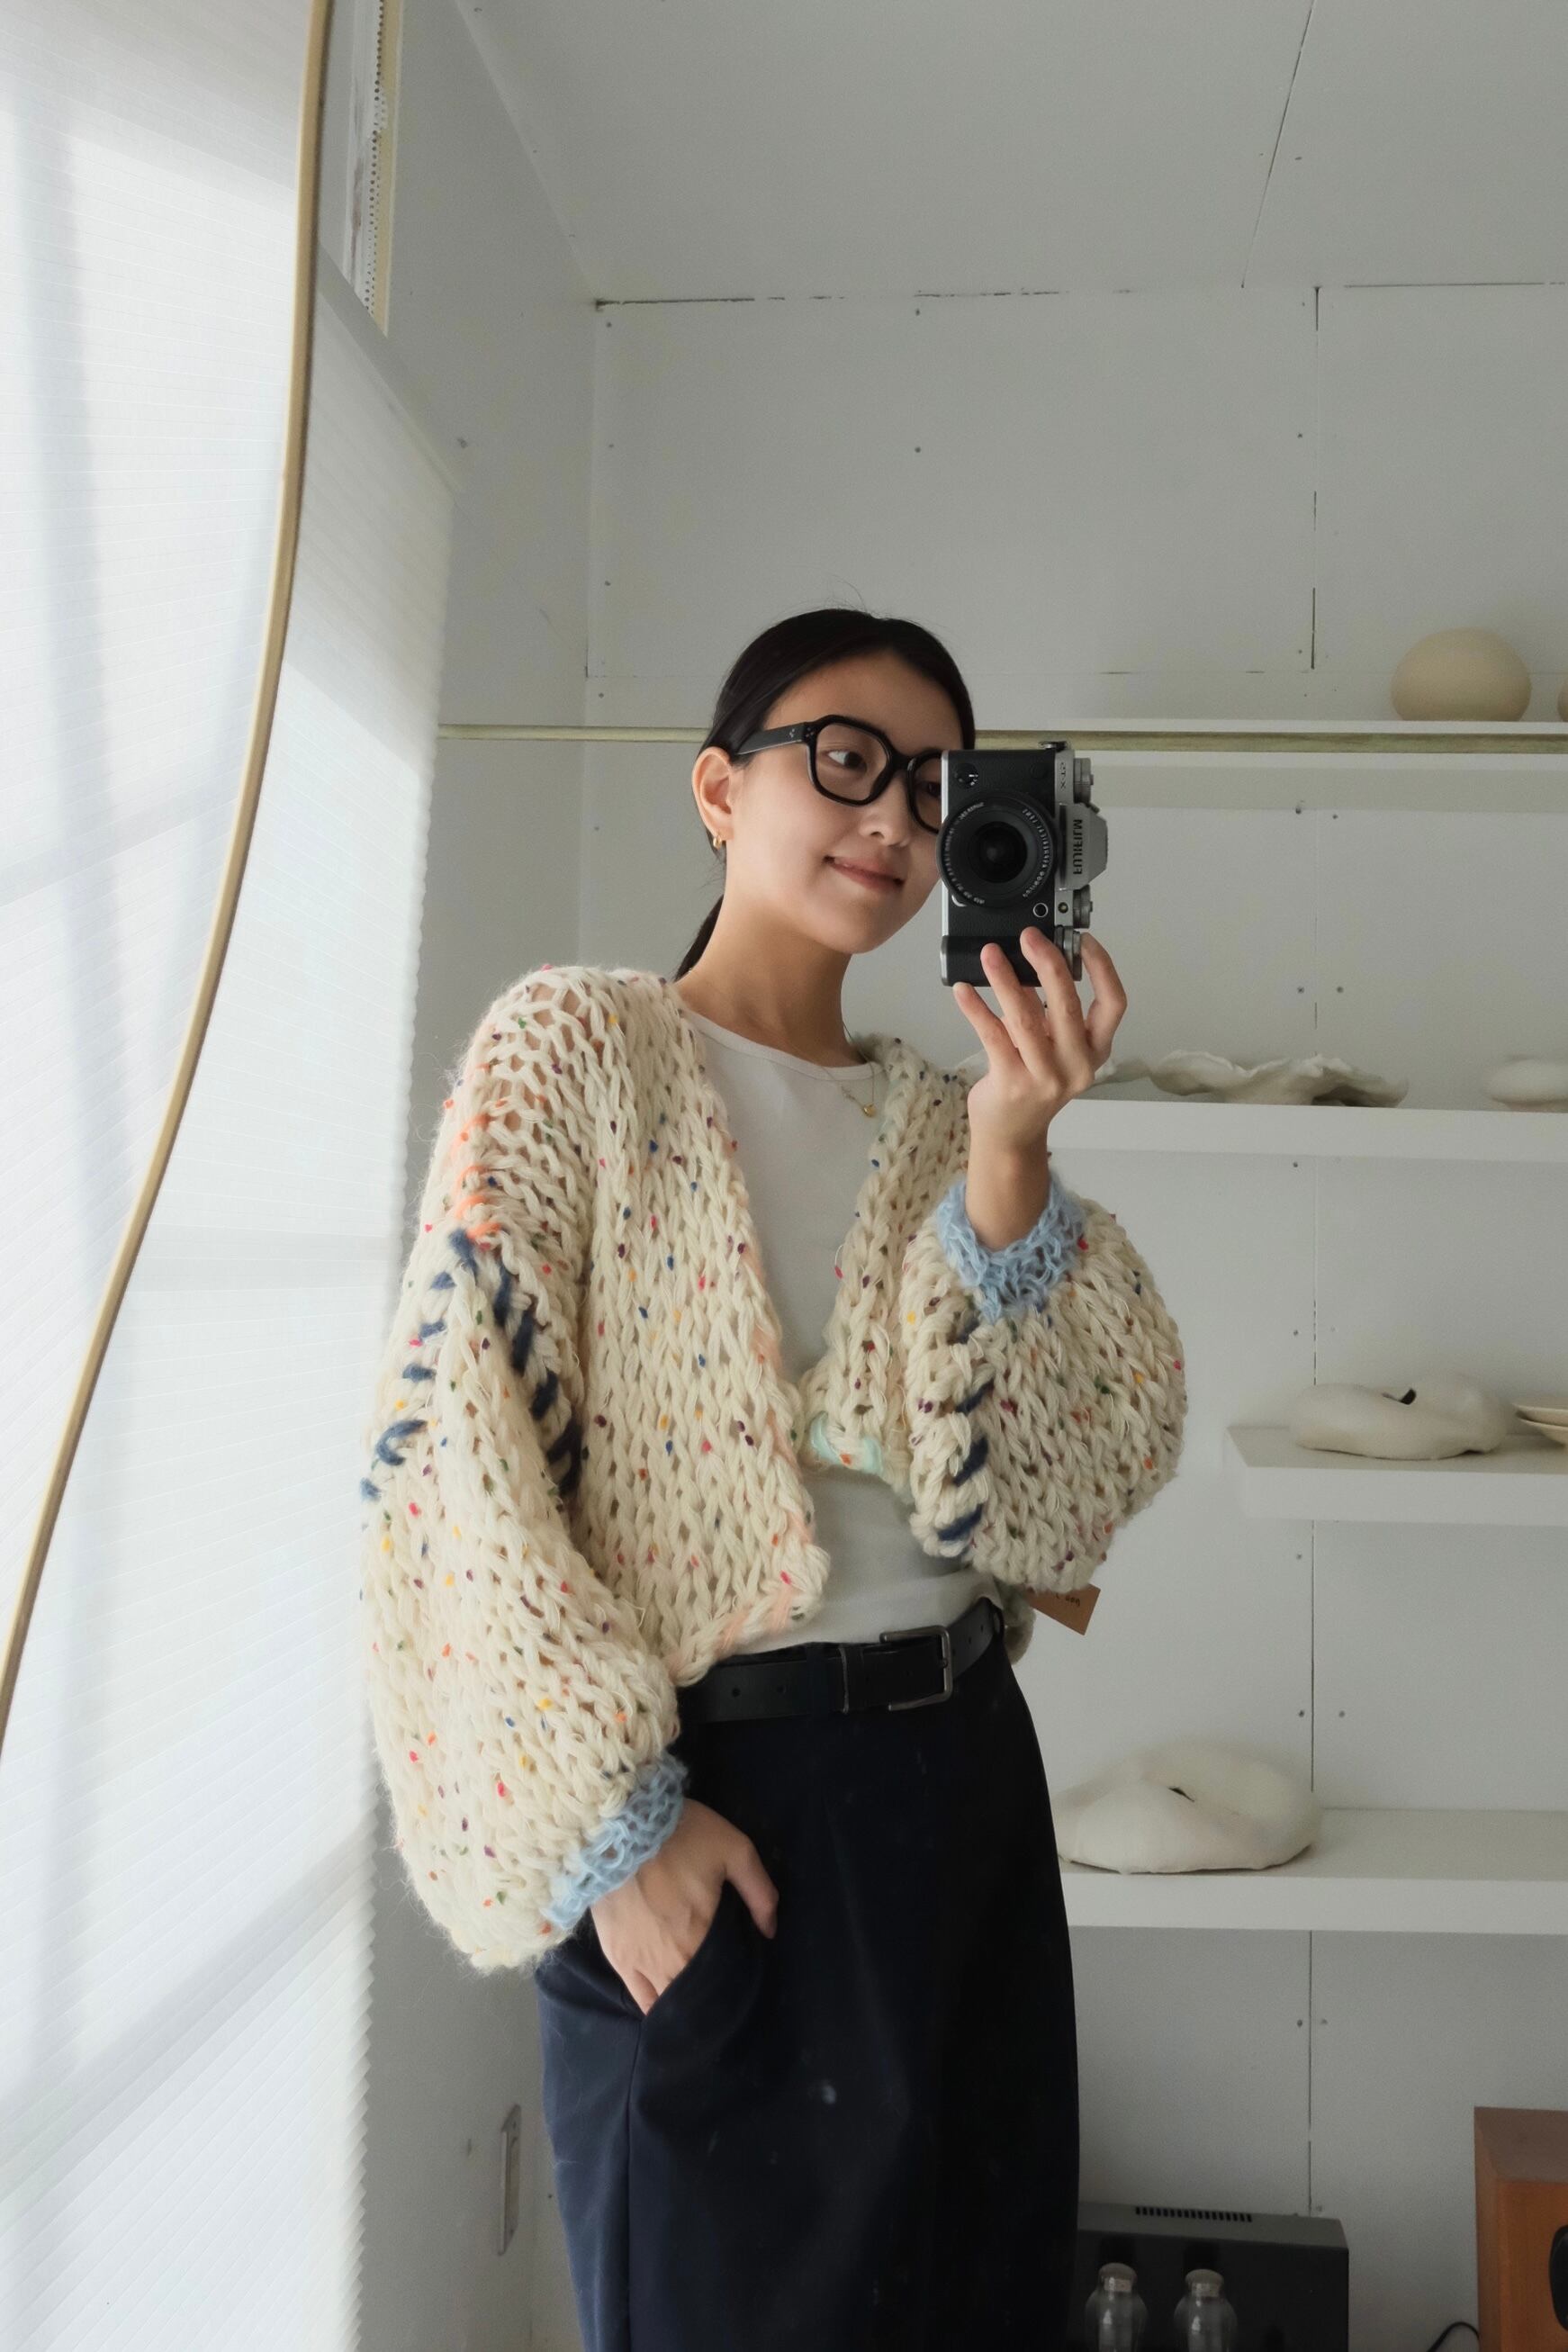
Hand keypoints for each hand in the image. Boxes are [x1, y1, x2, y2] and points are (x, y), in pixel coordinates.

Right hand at [590, 1797, 777, 2013]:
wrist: (617, 1827)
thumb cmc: (680, 1836)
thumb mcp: (734, 1849)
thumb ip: (759, 1892)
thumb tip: (770, 1931)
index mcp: (703, 1939)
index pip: (726, 1978)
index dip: (738, 1982)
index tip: (746, 1977)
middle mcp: (672, 1962)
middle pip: (699, 1994)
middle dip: (714, 1994)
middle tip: (724, 1984)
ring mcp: (640, 1965)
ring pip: (671, 2001)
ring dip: (686, 2002)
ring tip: (699, 1998)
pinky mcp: (617, 1958)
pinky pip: (641, 1998)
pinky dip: (657, 2005)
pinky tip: (669, 2005)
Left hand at [953, 929, 1124, 1157]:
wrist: (1011, 1134)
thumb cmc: (1032, 1083)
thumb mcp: (1053, 1047)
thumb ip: (1047, 1010)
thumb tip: (1029, 960)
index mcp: (1095, 1050)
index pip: (1114, 1005)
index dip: (1102, 969)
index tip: (1083, 940)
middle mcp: (1076, 1065)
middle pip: (1067, 1005)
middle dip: (1048, 963)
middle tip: (1029, 936)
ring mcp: (1045, 1077)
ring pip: (1025, 1018)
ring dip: (1005, 980)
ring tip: (990, 954)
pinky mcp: (1012, 1084)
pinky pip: (993, 1036)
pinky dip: (976, 1009)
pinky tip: (963, 991)